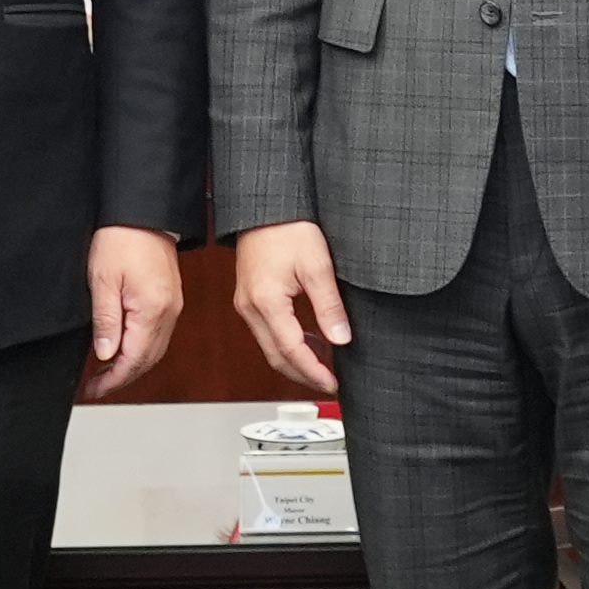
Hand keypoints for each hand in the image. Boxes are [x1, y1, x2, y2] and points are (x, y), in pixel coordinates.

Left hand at [80, 229, 186, 400]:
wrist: (143, 213)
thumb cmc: (122, 238)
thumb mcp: (102, 281)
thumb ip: (106, 321)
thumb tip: (106, 354)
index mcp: (152, 311)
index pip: (134, 360)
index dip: (113, 380)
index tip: (95, 389)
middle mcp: (168, 313)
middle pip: (147, 361)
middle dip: (122, 377)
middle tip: (97, 386)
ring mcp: (172, 307)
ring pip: (154, 351)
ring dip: (131, 365)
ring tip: (106, 372)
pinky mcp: (170, 300)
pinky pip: (157, 335)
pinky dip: (140, 349)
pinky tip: (123, 348)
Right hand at [232, 223, 354, 402]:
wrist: (265, 204)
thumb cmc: (287, 226)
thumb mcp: (317, 265)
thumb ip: (329, 306)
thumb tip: (341, 338)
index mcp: (266, 303)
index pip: (291, 352)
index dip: (313, 372)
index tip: (332, 384)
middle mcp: (250, 308)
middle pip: (276, 357)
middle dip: (303, 375)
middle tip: (330, 382)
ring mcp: (246, 304)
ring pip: (270, 347)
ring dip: (296, 360)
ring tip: (325, 365)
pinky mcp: (249, 298)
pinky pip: (267, 332)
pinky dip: (288, 343)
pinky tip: (310, 341)